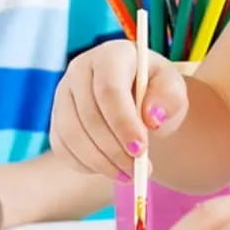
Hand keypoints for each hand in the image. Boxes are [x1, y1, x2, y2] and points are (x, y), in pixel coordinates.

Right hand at [50, 40, 187, 181]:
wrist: (137, 98)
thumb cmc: (155, 91)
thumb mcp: (172, 90)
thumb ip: (169, 98)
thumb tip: (153, 117)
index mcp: (110, 55)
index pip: (109, 90)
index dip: (123, 123)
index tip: (140, 150)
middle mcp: (80, 70)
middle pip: (89, 116)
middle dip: (115, 150)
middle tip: (139, 171)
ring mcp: (63, 94)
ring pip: (72, 136)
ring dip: (101, 162)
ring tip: (129, 174)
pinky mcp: (56, 119)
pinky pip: (63, 148)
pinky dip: (86, 165)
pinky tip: (111, 168)